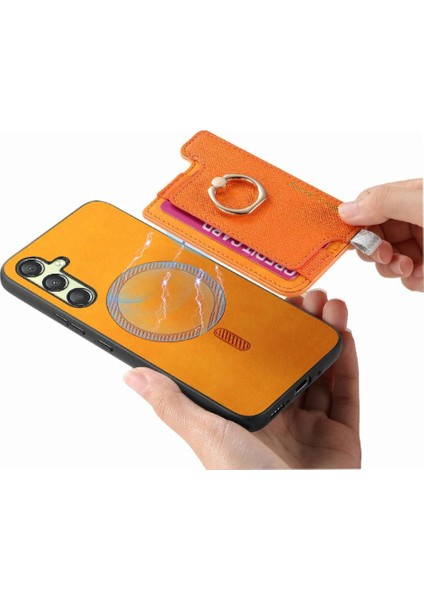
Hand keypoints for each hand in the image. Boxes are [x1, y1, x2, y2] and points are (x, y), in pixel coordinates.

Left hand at [124, 290, 360, 468]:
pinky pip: (347, 394)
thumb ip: (173, 404)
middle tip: (303, 300)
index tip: (265, 307)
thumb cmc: (246, 484)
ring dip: (324, 337)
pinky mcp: (340, 437)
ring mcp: (310, 427)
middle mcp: (277, 420)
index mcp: (245, 417)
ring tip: (326, 308)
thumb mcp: (205, 435)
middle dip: (298, 329)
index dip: (261, 335)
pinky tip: (342, 336)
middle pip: (290, 364)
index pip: (253, 367)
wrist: (299, 518)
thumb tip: (133, 377)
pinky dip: (347, 363)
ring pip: (320, 373)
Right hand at [338, 178, 422, 291]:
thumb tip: (344, 210)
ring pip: (387, 260)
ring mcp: (423, 244)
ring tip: (413, 268)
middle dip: (375, 250)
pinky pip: (406, 278)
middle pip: (373, 235)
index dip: (358, 223)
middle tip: (386, 255)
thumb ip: (384, 203)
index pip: (370, 205)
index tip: (355, 240)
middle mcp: (415, 218)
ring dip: (394, 268)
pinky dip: (412, 280)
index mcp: (412, 195)